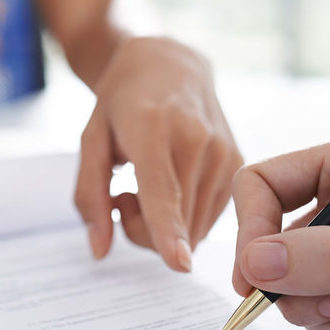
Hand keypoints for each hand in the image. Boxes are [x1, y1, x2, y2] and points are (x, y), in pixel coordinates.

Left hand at [75, 36, 241, 271]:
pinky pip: (208, 220)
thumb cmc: (123, 102)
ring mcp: (225, 153)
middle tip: (125, 193)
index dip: (168, 230)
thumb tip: (100, 251)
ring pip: (194, 231)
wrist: (170, 65)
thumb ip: (90, 195)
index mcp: (153, 128)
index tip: (180, 263)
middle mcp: (198, 140)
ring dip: (164, 226)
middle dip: (141, 229)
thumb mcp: (90, 139)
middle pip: (174, 225)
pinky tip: (173, 184)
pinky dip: (185, 217)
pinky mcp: (239, 164)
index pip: (162, 189)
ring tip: (150, 183)